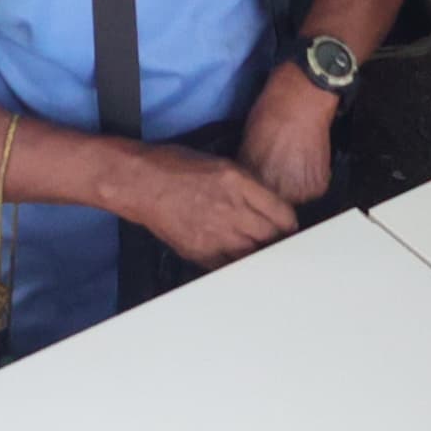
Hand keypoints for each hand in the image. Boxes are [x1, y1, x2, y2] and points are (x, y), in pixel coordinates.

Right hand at [115, 142, 297, 268]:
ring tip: (261, 255)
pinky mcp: (200, 251)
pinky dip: (237, 265)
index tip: (288, 227)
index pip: (282, 213)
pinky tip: (238, 260)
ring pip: (254, 255)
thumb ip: (248, 186)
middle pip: (272, 237)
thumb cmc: (175, 167)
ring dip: (260, 255)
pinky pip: (229, 266)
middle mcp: (230, 208)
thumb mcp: (221, 163)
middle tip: (280, 244)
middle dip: (279, 241)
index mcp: (238, 182)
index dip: (289, 223)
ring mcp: (215, 233)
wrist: (140, 182)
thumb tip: (269, 206)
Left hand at [238, 67, 337, 204]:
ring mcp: (300, 191)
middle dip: (273, 191)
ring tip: (292, 166)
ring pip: (293, 200)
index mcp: (254, 179)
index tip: (256, 182)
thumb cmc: (271, 112)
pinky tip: (306, 162)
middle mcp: (276, 190)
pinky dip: (309, 181)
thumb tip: (247, 178)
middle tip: (277, 172)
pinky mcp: (318, 186)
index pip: (250, 196)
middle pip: (272, 201)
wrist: (303, 98)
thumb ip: (248, 166)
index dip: (253, 189)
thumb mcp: (247, 140)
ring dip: (292, 189)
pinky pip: (311, 192)